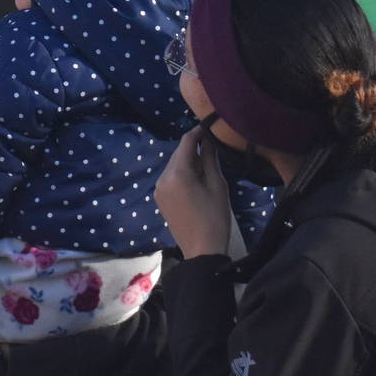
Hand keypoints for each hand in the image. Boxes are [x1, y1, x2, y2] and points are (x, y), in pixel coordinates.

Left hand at [156, 125, 231, 258]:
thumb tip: (208, 140)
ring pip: (173, 165)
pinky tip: (196, 180)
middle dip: (193, 148)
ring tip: (207, 166)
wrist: (201, 249)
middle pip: (178, 153)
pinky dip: (182, 173)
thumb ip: (209, 159)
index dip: (198, 132)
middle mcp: (163, 177)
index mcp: (177, 173)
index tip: (210, 126)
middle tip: (213, 146)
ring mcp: (158, 188)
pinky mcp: (159, 198)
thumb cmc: (215, 216)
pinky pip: (170, 178)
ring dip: (187, 161)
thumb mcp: (217, 185)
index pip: (186, 142)